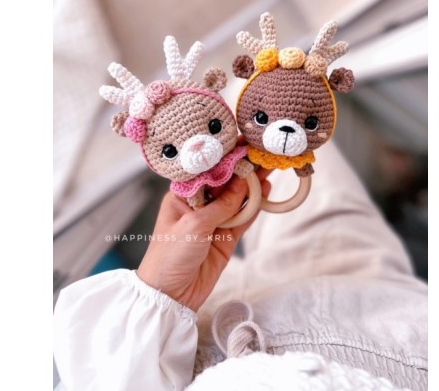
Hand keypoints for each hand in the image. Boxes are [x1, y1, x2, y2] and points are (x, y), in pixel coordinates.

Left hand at [136, 169, 270, 311]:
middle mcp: (199, 205)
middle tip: (262, 155)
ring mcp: (214, 221)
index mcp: (183, 196)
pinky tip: (265, 192)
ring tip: (268, 168)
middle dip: (243, 170)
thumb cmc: (170, 256)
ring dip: (252, 185)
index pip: (207, 172)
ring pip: (237, 199)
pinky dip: (255, 206)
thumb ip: (221, 205)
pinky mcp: (226, 237)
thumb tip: (243, 183)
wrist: (169, 295)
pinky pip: (243, 218)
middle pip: (225, 183)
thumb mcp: (194, 225)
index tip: (242, 145)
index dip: (225, 159)